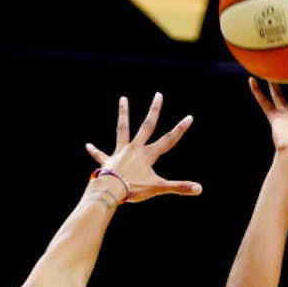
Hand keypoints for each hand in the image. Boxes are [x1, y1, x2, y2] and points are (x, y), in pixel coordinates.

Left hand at [85, 92, 201, 202]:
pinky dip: (95, 151)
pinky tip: (88, 145)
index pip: (168, 140)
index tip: (189, 117)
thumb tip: (199, 189)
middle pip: (146, 126)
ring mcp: (120, 153)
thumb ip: (179, 187)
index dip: (180, 129)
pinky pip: (100, 155)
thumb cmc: (134, 189)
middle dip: (154, 110)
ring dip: (124, 114)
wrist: (110, 191)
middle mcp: (135, 149)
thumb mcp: (158, 188)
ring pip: (122, 129)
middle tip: (158, 95)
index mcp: (148, 155)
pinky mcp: (108, 161)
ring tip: (123, 99)